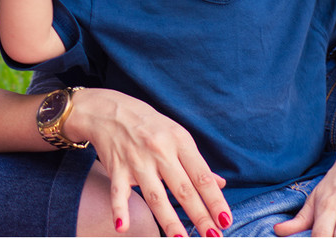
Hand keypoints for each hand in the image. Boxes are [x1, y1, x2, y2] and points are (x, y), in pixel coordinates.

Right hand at [69, 88, 231, 236]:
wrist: (109, 110)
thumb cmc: (149, 124)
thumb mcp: (176, 135)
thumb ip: (196, 162)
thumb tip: (219, 184)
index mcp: (179, 141)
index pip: (202, 176)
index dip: (215, 200)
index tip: (226, 220)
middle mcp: (160, 151)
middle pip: (183, 189)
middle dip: (199, 215)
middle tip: (213, 235)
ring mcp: (137, 160)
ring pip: (155, 196)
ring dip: (169, 221)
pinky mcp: (117, 168)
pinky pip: (118, 191)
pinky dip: (119, 209)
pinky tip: (123, 227)